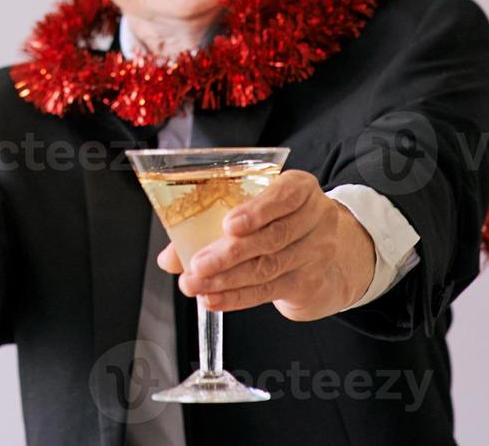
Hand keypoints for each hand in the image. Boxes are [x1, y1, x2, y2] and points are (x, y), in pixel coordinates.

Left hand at [158, 170, 376, 320]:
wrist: (319, 253)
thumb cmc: (275, 221)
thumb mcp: (252, 209)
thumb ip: (210, 224)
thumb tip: (169, 257)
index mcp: (300, 188)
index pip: (284, 195)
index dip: (256, 211)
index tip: (228, 225)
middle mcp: (316, 218)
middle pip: (272, 238)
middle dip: (229, 254)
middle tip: (196, 265)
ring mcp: (316, 253)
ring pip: (268, 268)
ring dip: (226, 280)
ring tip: (196, 285)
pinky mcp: (308, 282)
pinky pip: (268, 291)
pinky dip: (237, 298)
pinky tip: (214, 300)